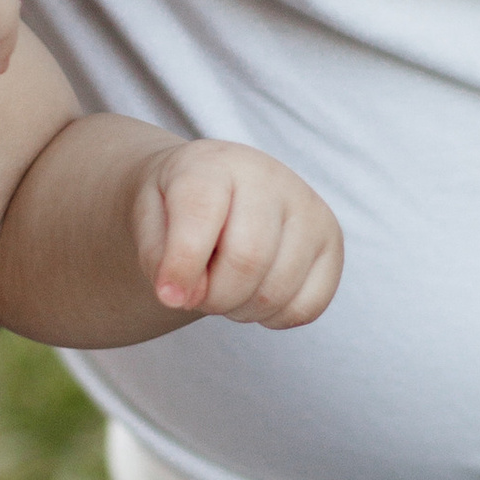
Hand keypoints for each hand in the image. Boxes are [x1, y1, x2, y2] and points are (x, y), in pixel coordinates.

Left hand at [132, 140, 342, 327]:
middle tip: (198, 292)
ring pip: (276, 291)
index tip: (167, 297)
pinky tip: (255, 291)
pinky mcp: (332, 242)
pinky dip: (273, 316)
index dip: (182, 266)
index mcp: (214, 163)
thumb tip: (185, 297)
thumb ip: (158, 257)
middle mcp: (271, 177)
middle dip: (213, 297)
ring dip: (240, 309)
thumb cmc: (175, 206)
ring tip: (225, 286)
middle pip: (247, 261)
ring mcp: (309, 208)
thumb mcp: (147, 219)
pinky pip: (307, 307)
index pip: (202, 216)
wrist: (212, 187)